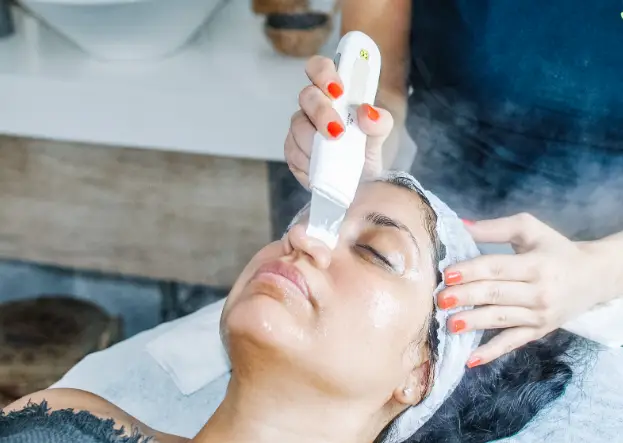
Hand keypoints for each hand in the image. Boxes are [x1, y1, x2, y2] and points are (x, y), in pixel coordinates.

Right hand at [285, 55, 394, 188]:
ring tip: (334, 156)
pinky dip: (309, 161)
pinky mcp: (293, 151)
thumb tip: (367, 112)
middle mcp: (314, 106)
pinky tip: (321, 167)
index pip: (319, 68)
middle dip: (321, 112)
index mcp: (334, 92)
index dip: (323, 73)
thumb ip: (380, 121)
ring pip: (298, 126)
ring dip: (315, 142)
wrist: (360, 182)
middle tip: (337, 131)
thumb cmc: (366, 150)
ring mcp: (301, 128)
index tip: (338, 90)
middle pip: (307, 96)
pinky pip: (293, 152)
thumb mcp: (380, 135)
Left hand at [437, 213, 613, 366]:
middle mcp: (539, 292)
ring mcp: (539, 315)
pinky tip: (470, 359)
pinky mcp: (538, 331)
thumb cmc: (554, 249)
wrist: (593, 276)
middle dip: (466, 297)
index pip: (497, 269)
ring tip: (449, 324)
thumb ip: (495, 228)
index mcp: (535, 264)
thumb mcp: (530, 230)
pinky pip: (512, 342)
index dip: (471, 271)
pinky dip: (492, 352)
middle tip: (441, 300)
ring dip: (473, 323)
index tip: (447, 275)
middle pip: (495, 294)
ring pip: (500, 319)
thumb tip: (460, 225)